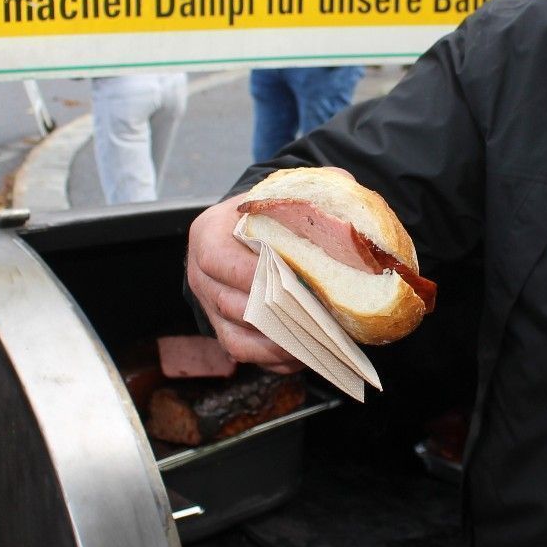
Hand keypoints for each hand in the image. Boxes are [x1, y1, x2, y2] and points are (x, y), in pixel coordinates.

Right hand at [185, 197, 304, 374]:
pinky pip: (245, 354)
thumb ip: (310, 188)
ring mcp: (209, 307)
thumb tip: (345, 189)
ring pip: (237, 337)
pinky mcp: (223, 331)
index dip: (251, 274)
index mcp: (207, 234)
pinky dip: (274, 358)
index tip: (291, 281)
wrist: (251, 232)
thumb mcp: (284, 192)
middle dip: (276, 314)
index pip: (220, 260)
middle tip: (316, 318)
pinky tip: (304, 354)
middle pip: (231, 305)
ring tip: (316, 342)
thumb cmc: (268, 214)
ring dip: (278, 343)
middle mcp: (200, 275)